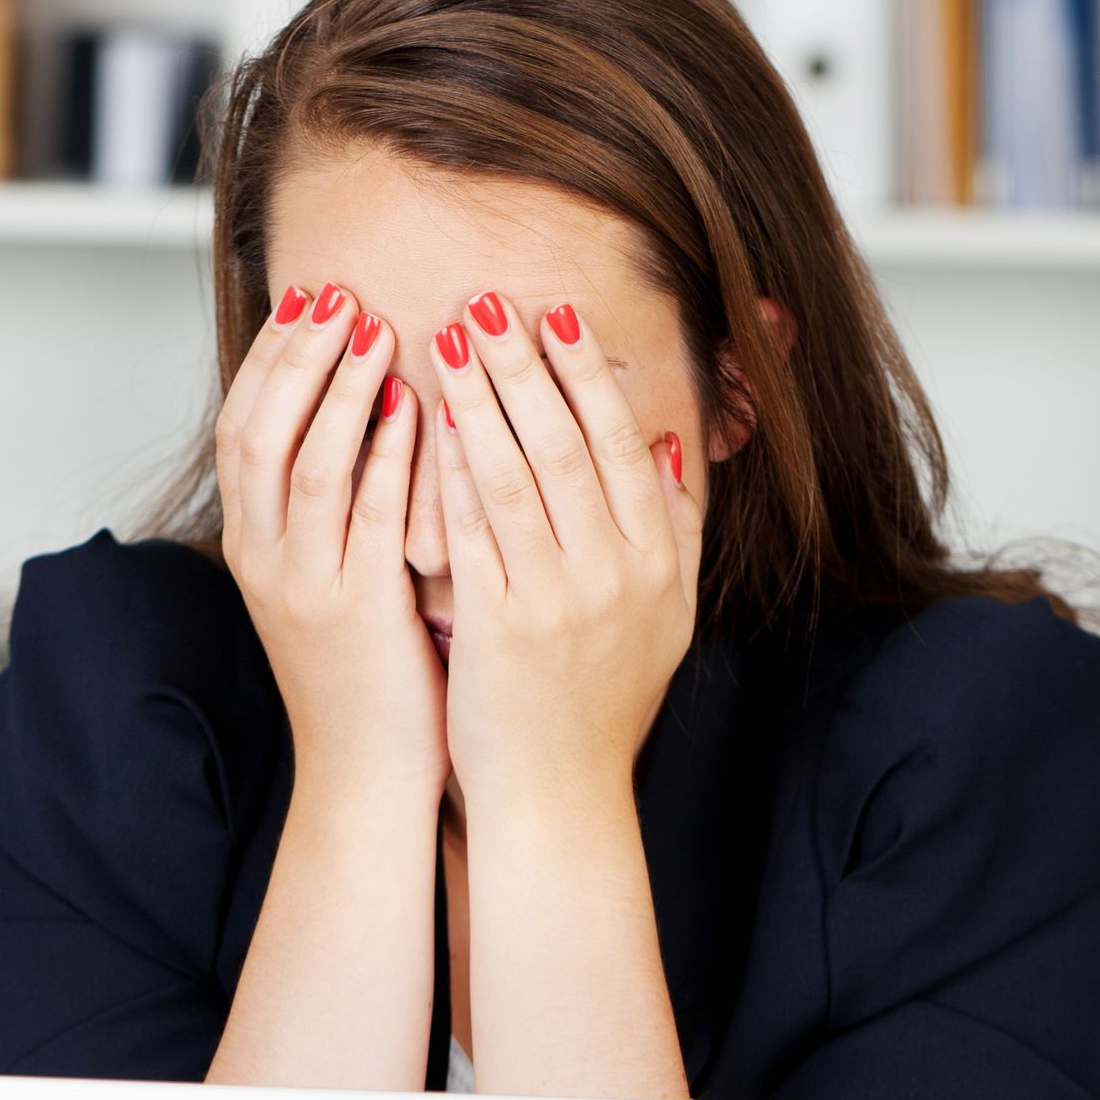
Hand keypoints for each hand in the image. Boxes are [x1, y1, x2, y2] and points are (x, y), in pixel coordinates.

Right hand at [217, 280, 446, 809]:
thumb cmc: (367, 677)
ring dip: (337, 388)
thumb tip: (367, 420)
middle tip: (336, 291)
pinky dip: (386, 456)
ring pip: (302, 462)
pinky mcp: (354, 611)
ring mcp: (303, 586)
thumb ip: (337, 508)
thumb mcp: (331, 581)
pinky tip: (414, 408)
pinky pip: (366, 517)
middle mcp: (263, 560)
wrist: (366, 775)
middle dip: (295, 354)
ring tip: (372, 326)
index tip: (310, 297)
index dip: (272, 357)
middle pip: (256, 429)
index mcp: (253, 547)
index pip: (242, 427)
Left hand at [430, 292, 702, 813]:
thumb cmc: (600, 708)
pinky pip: (471, 529)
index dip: (588, 378)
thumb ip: (674, 534)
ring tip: (450, 338)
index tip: (557, 318)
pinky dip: (450, 469)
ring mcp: (559, 601)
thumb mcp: (665, 622)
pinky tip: (426, 421)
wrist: (560, 799)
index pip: (625, 448)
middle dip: (528, 366)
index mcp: (659, 568)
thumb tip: (671, 449)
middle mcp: (617, 576)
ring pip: (516, 475)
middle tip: (490, 300)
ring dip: (481, 399)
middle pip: (570, 446)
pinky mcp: (499, 627)